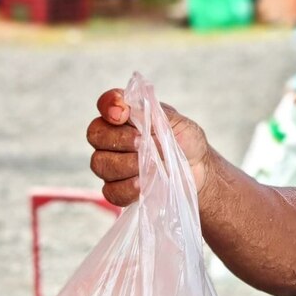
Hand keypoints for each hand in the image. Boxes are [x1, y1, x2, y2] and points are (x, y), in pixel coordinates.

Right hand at [86, 89, 210, 206]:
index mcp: (128, 115)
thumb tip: (135, 113)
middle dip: (119, 139)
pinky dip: (126, 188)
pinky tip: (142, 184)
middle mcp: (112, 137)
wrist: (199, 169)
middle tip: (142, 143)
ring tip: (150, 166)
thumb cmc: (186, 142)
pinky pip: (110, 191)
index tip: (121, 114)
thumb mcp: (180, 123)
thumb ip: (157, 114)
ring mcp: (112, 164)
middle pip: (96, 134)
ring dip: (125, 165)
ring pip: (100, 163)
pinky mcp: (117, 189)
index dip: (109, 105)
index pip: (107, 103)